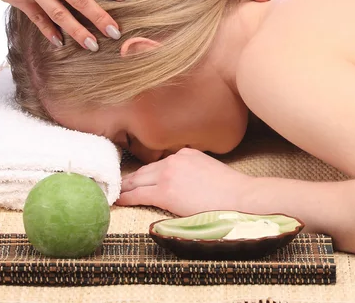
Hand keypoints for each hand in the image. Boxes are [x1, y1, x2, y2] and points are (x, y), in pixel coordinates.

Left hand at [115, 148, 253, 215]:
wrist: (239, 197)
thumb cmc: (230, 190)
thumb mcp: (209, 169)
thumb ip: (192, 169)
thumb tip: (183, 182)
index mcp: (185, 153)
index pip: (158, 164)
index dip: (145, 173)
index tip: (136, 178)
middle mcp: (174, 159)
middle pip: (145, 170)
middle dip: (130, 179)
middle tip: (117, 185)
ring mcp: (168, 173)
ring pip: (138, 181)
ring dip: (126, 187)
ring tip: (114, 193)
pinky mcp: (165, 191)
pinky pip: (139, 194)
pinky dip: (126, 197)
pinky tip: (118, 201)